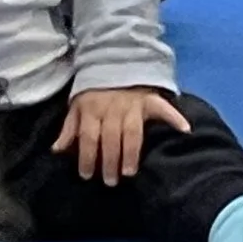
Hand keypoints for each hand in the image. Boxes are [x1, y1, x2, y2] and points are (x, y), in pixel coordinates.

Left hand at [53, 85, 192, 182]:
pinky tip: (185, 130)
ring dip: (131, 152)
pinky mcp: (150, 99)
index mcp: (92, 108)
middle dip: (109, 160)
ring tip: (129, 172)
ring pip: (132, 130)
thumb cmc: (94, 91)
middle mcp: (112, 107)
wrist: (114, 60)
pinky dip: (175, 118)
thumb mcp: (77, 106)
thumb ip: (69, 129)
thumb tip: (57, 150)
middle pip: (111, 137)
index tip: (87, 176)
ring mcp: (133, 103)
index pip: (89, 135)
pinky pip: (164, 108)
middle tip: (110, 181)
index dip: (87, 156)